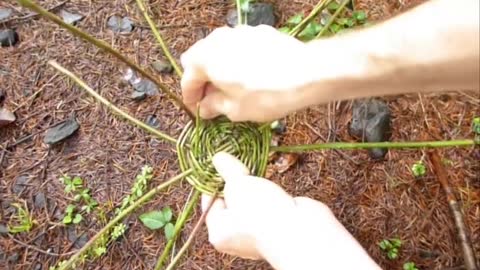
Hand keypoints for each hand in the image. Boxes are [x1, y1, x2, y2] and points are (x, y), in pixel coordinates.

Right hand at [180, 25, 311, 121]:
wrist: (306, 74)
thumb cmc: (266, 95)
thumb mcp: (236, 110)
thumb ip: (214, 107)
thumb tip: (205, 108)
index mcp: (205, 58)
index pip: (188, 79)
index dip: (190, 97)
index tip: (196, 109)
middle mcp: (218, 39)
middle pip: (200, 60)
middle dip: (203, 80)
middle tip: (211, 100)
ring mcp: (239, 32)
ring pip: (220, 51)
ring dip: (219, 69)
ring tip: (230, 89)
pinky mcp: (259, 32)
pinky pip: (239, 47)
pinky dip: (237, 61)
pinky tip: (249, 76)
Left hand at [203, 152, 380, 269]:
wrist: (300, 231)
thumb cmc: (260, 213)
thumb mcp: (237, 184)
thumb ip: (228, 170)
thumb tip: (218, 158)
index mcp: (219, 231)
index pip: (210, 201)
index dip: (215, 179)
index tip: (223, 162)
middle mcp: (236, 236)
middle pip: (231, 201)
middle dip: (236, 181)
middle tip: (239, 163)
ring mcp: (258, 232)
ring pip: (251, 202)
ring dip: (254, 186)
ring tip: (255, 172)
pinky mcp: (277, 225)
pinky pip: (267, 204)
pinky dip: (269, 193)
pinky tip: (270, 183)